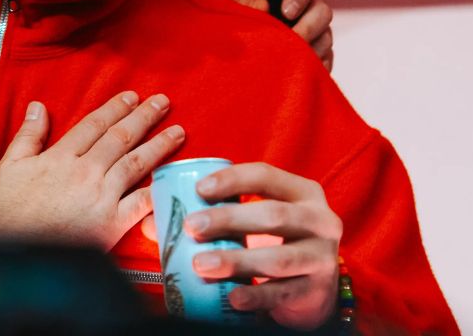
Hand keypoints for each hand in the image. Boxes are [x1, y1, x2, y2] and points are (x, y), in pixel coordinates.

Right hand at [0, 92, 184, 248]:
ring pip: (136, 164)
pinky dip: (158, 190)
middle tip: (163, 102)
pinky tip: (173, 180)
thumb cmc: (4, 213)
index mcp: (60, 157)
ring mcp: (101, 197)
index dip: (115, 107)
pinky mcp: (111, 224)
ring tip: (178, 132)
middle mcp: (85, 172)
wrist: (14, 256)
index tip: (132, 96)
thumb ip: (28, 136)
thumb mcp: (8, 167)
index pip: (94, 124)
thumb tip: (38, 106)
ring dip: (159, 145)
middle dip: (144, 117)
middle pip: (120, 138)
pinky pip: (141, 204)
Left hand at [185, 162, 341, 329]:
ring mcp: (322, 258)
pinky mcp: (317, 291)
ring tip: (200, 265)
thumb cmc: (274, 241)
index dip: (232, 179)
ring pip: (278, 258)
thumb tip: (151, 222)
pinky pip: (283, 293)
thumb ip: (212, 213)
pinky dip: (255, 295)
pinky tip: (232, 297)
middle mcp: (320, 220)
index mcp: (302, 193)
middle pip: (273, 215)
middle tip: (191, 227)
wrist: (314, 287)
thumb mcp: (253, 221)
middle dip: (228, 219)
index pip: (266, 175)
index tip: (198, 189)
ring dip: (236, 260)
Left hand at [235, 0, 333, 70]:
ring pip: (327, 37)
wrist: (239, 53)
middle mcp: (308, 9)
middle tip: (291, 40)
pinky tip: (297, 70)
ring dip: (310, 49)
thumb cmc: (237, 25)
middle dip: (309, 27)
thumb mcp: (234, 13)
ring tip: (289, 59)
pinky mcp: (319, 55)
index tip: (286, 12)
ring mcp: (317, 32)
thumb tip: (264, 6)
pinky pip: (326, 60)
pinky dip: (314, 66)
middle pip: (324, 10)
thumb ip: (244, 5)